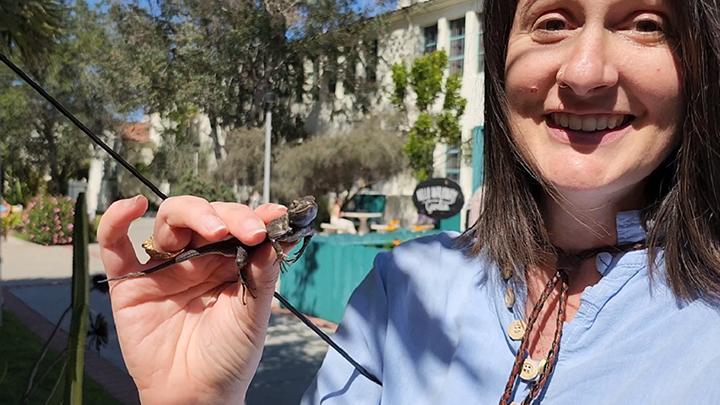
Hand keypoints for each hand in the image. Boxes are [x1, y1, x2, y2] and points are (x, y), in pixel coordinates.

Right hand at [98, 195, 287, 403]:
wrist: (196, 395)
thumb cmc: (228, 356)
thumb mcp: (252, 316)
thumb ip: (261, 274)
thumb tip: (280, 234)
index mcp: (228, 261)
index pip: (238, 225)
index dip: (255, 217)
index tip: (275, 217)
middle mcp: (196, 257)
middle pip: (205, 216)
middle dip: (228, 216)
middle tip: (248, 231)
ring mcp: (163, 267)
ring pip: (170, 220)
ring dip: (192, 214)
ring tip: (214, 228)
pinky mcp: (130, 282)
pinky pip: (115, 245)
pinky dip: (116, 220)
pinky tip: (132, 205)